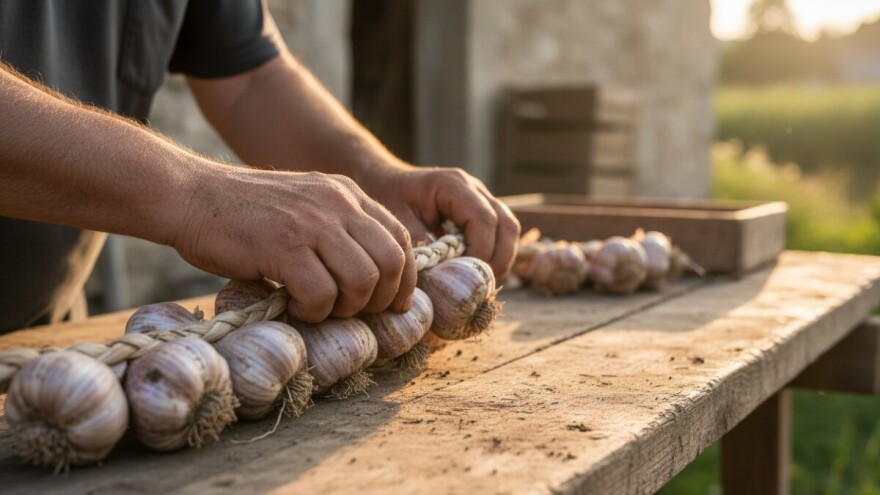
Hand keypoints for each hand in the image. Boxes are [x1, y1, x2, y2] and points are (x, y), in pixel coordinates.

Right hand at [170, 166, 416, 321]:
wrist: (189, 195)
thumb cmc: (243, 212)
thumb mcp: (304, 205)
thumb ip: (337, 230)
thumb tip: (371, 279)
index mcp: (346, 193)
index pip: (400, 237)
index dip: (404, 277)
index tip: (393, 302)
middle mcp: (336, 203)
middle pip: (391, 261)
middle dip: (382, 299)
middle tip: (354, 313)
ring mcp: (311, 223)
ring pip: (364, 280)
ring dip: (347, 307)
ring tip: (321, 309)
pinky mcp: (283, 246)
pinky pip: (322, 293)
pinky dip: (313, 312)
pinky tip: (294, 307)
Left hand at [359, 162, 520, 278]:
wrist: (387, 181)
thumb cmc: (390, 199)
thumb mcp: (397, 223)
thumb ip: (419, 247)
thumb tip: (442, 277)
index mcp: (453, 186)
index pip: (484, 219)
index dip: (481, 252)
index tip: (466, 276)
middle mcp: (475, 189)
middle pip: (506, 225)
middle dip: (498, 260)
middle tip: (479, 286)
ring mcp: (483, 200)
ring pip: (509, 230)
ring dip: (501, 259)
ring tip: (480, 283)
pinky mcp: (483, 213)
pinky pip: (501, 234)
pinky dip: (495, 255)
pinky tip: (476, 273)